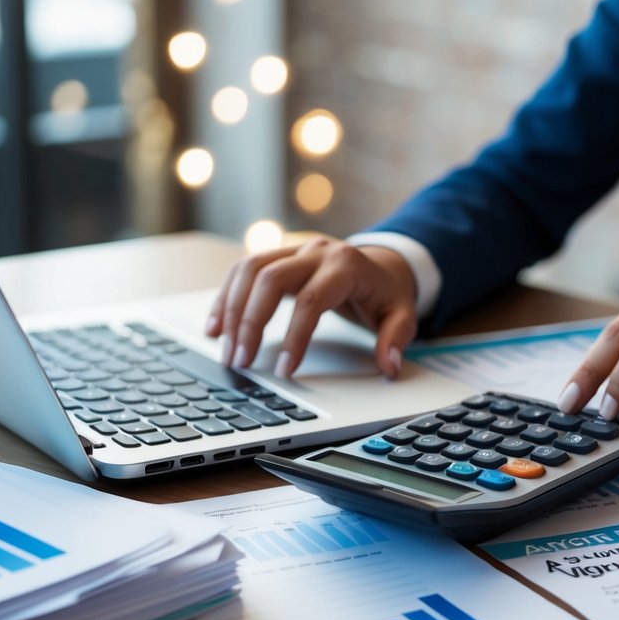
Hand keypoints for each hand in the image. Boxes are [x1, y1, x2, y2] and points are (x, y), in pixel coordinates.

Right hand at [205, 235, 418, 378]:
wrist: (381, 265)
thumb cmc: (386, 294)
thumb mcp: (402, 315)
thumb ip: (396, 339)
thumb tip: (389, 365)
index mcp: (346, 265)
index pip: (311, 300)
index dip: (294, 337)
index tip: (283, 370)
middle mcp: (315, 252)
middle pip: (270, 279)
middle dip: (250, 322)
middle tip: (240, 361)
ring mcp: (293, 250)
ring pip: (249, 270)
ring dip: (231, 309)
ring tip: (224, 348)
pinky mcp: (278, 255)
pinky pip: (243, 271)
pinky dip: (226, 297)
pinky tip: (216, 326)